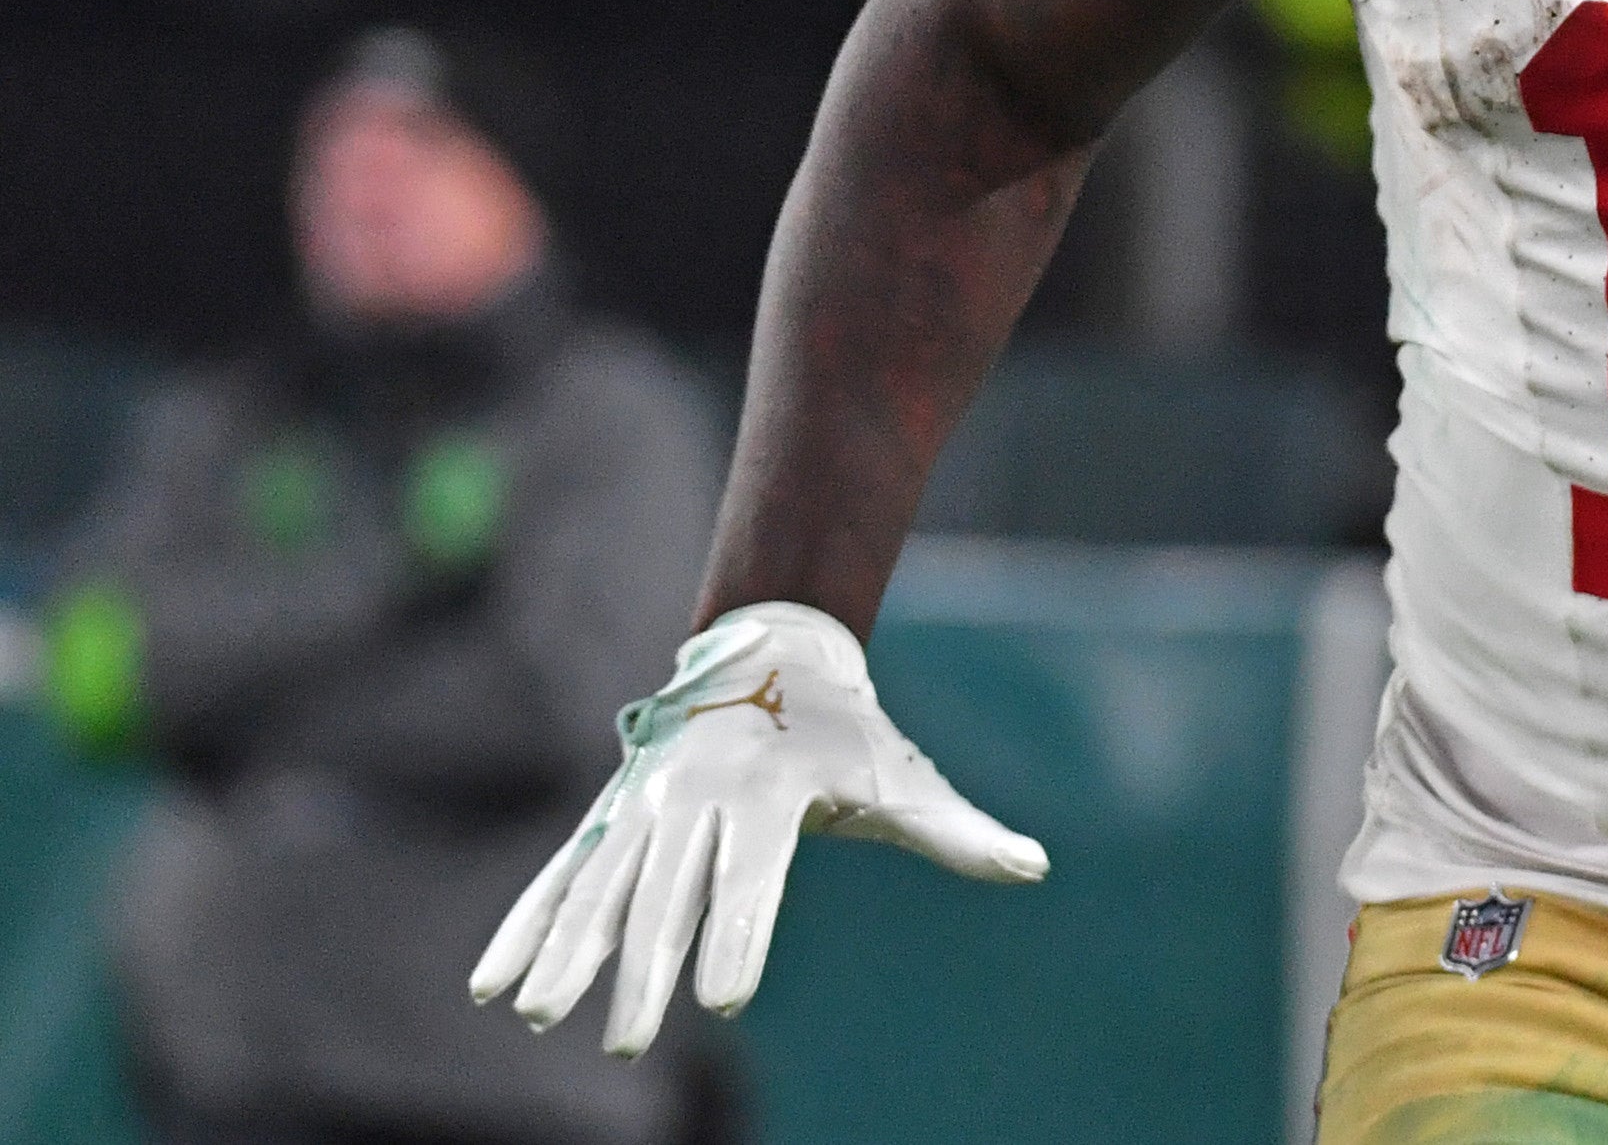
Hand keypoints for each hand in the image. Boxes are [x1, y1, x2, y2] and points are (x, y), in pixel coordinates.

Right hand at [471, 601, 1045, 1055]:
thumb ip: (957, 833)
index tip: (725, 1001)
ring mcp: (647, 803)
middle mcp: (700, 796)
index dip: (742, 937)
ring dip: (565, 949)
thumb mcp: (902, 777)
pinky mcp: (612, 814)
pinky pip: (563, 874)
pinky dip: (527, 924)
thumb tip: (1035, 866)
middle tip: (628, 1039)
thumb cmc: (849, 733)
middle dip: (646, 967)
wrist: (772, 649)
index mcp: (770, 792)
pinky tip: (491, 983)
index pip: (754, 877)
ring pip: (601, 884)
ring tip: (536, 1013)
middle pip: (669, 892)